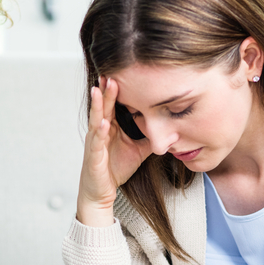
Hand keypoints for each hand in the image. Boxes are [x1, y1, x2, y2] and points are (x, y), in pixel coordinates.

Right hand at [77, 77, 152, 226]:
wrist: (101, 192)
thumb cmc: (115, 170)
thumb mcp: (139, 150)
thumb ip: (150, 137)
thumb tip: (170, 128)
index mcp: (110, 128)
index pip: (113, 105)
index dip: (117, 90)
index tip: (122, 73)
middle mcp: (100, 132)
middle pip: (103, 107)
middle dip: (106, 90)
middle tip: (110, 72)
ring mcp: (95, 143)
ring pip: (96, 120)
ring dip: (98, 105)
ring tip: (100, 90)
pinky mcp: (93, 157)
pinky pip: (96, 142)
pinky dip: (99, 132)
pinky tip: (103, 123)